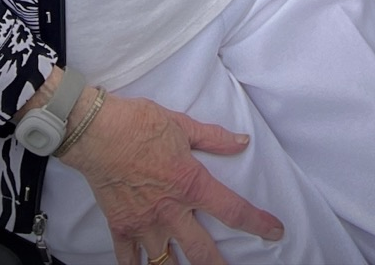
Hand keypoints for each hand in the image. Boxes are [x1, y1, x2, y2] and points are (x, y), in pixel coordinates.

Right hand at [59, 91, 281, 264]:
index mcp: (190, 183)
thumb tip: (242, 142)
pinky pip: (129, 261)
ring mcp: (144, 223)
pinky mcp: (121, 228)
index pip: (232, 208)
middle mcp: (170, 210)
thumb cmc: (141, 123)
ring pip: (166, 263)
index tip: (275, 232)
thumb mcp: (183, 124)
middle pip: (201, 250)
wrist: (98, 132)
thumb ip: (214, 138)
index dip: (257, 223)